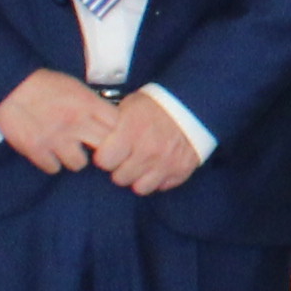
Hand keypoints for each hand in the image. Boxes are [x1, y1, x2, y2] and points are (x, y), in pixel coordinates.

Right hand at [0, 70, 117, 173]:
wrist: (8, 85)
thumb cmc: (42, 83)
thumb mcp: (74, 86)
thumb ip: (92, 104)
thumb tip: (107, 121)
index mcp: (87, 103)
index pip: (117, 126)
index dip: (114, 131)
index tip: (107, 132)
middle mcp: (75, 122)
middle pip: (103, 148)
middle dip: (98, 148)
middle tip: (89, 146)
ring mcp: (56, 138)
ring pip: (79, 164)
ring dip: (73, 158)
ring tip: (65, 149)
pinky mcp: (36, 150)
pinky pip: (54, 168)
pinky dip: (51, 162)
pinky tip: (48, 152)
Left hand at [88, 91, 210, 194]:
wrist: (193, 103)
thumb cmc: (156, 104)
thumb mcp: (129, 106)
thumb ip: (113, 127)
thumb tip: (98, 143)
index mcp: (131, 131)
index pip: (104, 161)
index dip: (104, 156)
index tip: (108, 152)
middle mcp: (148, 150)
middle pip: (120, 178)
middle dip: (120, 168)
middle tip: (126, 157)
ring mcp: (166, 163)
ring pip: (140, 188)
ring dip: (139, 177)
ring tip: (141, 164)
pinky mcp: (181, 170)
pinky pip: (162, 186)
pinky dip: (159, 178)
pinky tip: (158, 164)